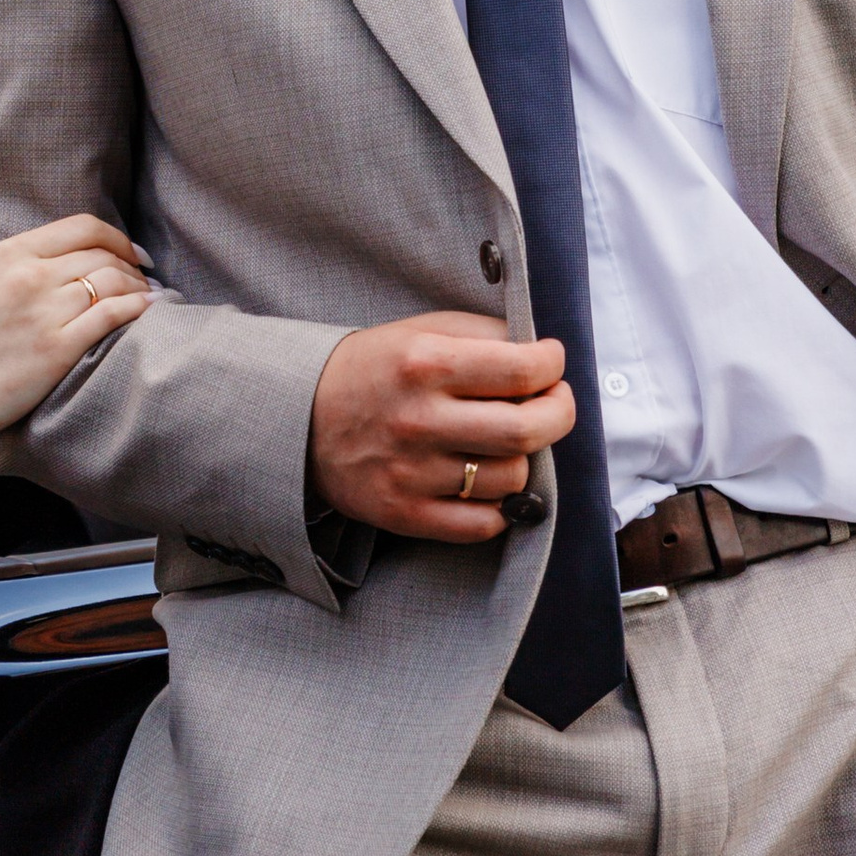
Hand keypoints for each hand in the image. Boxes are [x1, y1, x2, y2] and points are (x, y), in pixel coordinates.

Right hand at [0, 216, 152, 443]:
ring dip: (139, 288)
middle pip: (102, 255)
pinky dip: (137, 309)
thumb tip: (16, 258)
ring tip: (149, 297)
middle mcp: (31, 276)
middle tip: (144, 277)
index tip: (129, 251)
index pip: (81, 228)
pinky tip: (148, 312)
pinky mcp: (57, 350)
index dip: (115, 236)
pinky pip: (111, 316)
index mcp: (10, 255)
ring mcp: (45, 312)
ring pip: (112, 283)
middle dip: (132, 264)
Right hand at [309, 311, 575, 542]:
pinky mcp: (403, 513)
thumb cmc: (370, 370)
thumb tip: (542, 353)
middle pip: (527, 429)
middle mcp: (419, 419)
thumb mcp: (419, 331)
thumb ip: (480, 335)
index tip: (551, 363)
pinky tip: (487, 483)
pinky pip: (483, 524)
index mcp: (425, 363)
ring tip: (505, 442)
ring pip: (511, 479)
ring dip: (522, 458)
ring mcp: (411, 472)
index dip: (553, 366)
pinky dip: (499, 507)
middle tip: (553, 402)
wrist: (296, 419)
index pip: (522, 370)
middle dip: (559, 413)